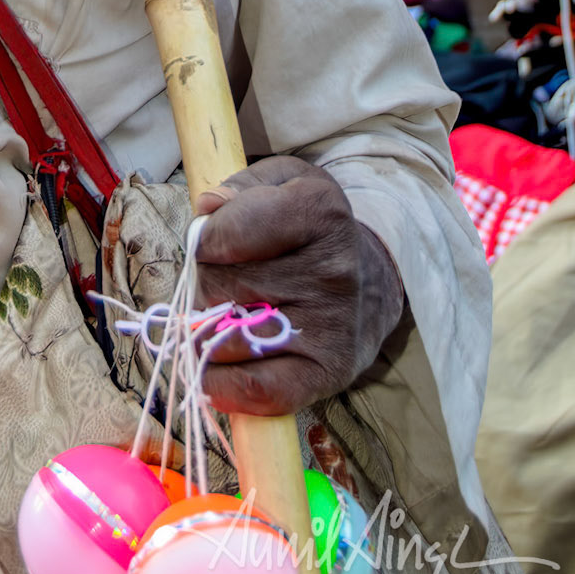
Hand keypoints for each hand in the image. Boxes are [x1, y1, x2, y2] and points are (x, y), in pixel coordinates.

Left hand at [193, 156, 404, 415]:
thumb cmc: (307, 229)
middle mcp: (332, 269)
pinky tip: (217, 371)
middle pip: (217, 284)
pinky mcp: (328, 373)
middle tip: (227, 279)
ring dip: (209, 332)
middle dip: (204, 282)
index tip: (212, 239)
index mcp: (319, 210)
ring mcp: (331, 325)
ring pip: (225, 335)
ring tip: (231, 316)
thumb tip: (208, 209)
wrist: (370, 283)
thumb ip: (238, 186)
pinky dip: (223, 386)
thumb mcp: (280, 183)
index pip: (225, 233)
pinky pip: (257, 390)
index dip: (204, 238)